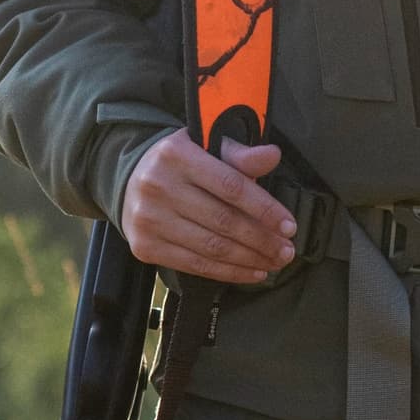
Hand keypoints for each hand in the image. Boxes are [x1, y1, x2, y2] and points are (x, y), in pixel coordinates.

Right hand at [117, 129, 296, 283]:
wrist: (131, 180)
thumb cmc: (181, 164)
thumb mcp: (207, 148)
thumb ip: (240, 155)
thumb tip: (272, 156)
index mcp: (176, 154)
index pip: (231, 186)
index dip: (264, 209)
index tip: (289, 226)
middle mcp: (158, 186)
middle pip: (223, 221)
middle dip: (262, 240)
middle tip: (287, 251)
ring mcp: (149, 219)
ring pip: (212, 247)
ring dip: (250, 259)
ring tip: (274, 262)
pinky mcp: (145, 246)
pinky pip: (195, 265)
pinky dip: (228, 272)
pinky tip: (251, 271)